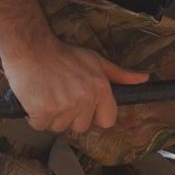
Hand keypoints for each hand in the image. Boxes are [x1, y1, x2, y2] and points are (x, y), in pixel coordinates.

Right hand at [2, 40, 147, 132]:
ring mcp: (64, 106)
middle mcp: (85, 100)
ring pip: (60, 127)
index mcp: (101, 90)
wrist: (31, 47)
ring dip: (52, 116)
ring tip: (48, 94)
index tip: (83, 108)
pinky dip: (35, 117)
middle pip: (81, 127)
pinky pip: (41, 126)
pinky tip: (35, 98)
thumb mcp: (96, 61)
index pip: (107, 121)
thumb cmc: (63, 55)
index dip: (94, 116)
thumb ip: (120, 75)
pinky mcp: (43, 111)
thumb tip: (144, 78)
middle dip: (71, 117)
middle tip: (61, 96)